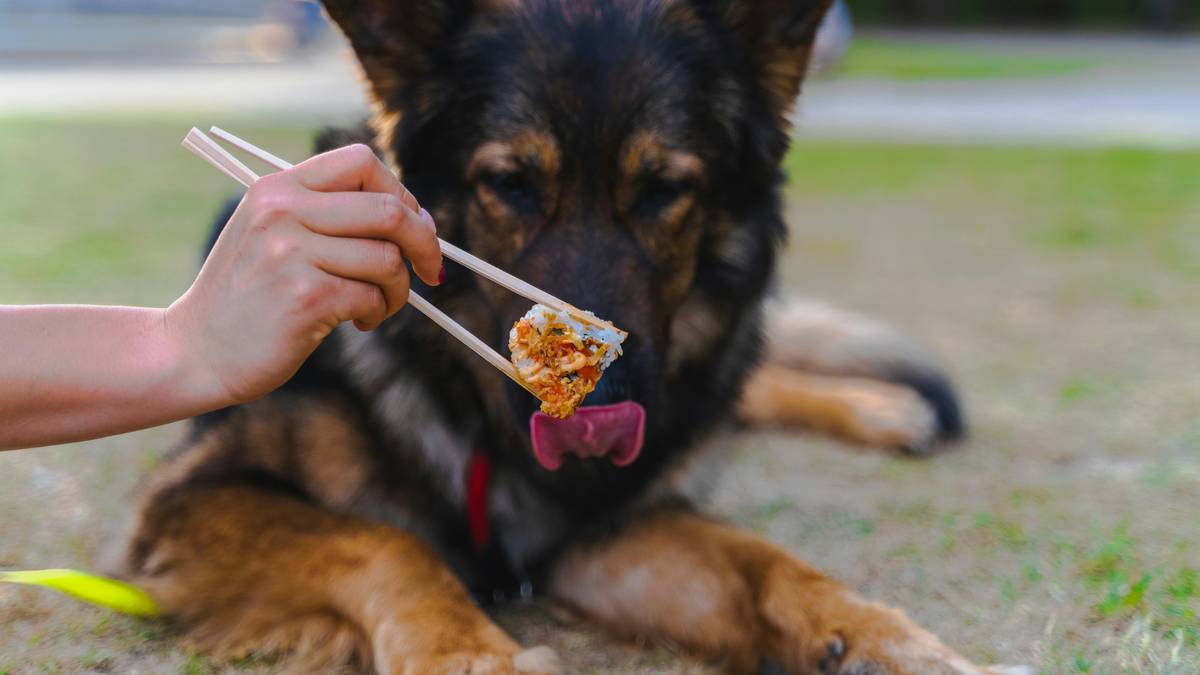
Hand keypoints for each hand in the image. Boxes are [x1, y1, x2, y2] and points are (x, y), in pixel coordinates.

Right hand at [165, 144, 441, 404]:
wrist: (197, 351)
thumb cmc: (250, 296)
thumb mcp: (273, 234)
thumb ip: (328, 214)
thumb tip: (417, 217)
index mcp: (277, 187)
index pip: (362, 163)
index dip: (402, 193)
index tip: (415, 225)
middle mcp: (283, 211)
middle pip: (390, 210)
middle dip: (425, 242)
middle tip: (431, 270)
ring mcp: (291, 253)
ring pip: (388, 258)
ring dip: (399, 289)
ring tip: (378, 306)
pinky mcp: (305, 297)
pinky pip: (372, 295)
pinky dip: (377, 312)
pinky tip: (358, 322)